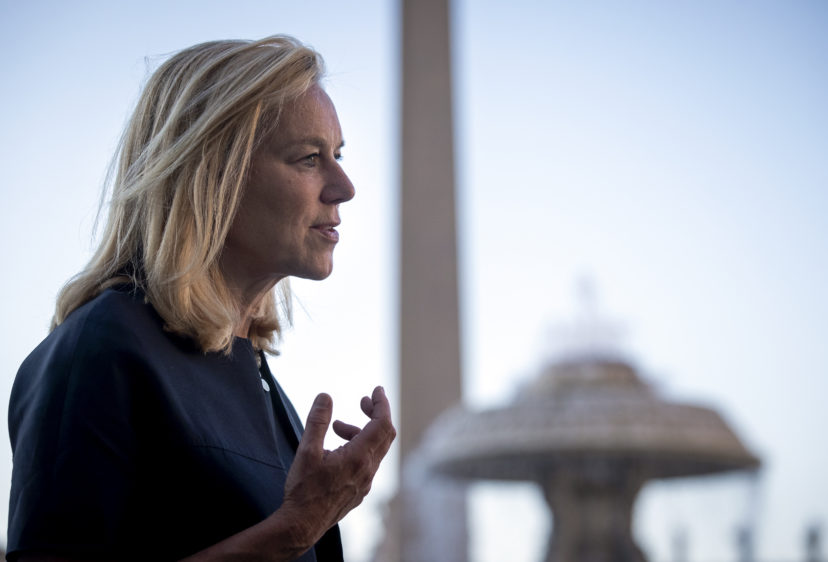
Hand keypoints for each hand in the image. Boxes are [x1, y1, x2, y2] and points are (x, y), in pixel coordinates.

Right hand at [279, 386, 395, 546]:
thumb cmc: (304, 490)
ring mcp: (366, 482)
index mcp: (359, 457)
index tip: (376, 390)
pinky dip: (359, 448)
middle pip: (385, 435)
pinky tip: (337, 451)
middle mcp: (368, 470)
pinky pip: (368, 462)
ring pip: (375, 449)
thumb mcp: (307, 451)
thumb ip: (318, 421)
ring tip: (337, 428)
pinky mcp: (360, 491)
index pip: (382, 424)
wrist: (302, 525)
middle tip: (362, 401)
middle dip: (375, 414)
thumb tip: (325, 396)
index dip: (381, 404)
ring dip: (361, 432)